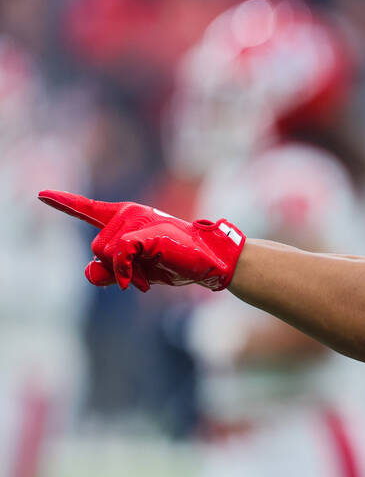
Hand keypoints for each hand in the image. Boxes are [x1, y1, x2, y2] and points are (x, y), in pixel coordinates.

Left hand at [37, 190, 244, 291]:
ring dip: (125, 272)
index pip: (88, 210)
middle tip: (145, 273)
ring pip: (104, 254)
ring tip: (151, 272)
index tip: (42, 195)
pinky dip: (126, 273)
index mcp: (125, 219)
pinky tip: (140, 281)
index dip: (64, 202)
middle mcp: (126, 214)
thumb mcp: (139, 272)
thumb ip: (110, 273)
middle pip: (96, 249)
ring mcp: (134, 221)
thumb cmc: (178, 263)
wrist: (209, 261)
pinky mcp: (142, 232)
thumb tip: (88, 272)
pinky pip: (118, 256)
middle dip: (116, 269)